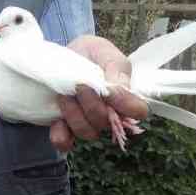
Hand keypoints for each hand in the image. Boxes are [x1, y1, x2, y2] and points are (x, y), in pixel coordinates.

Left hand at [49, 35, 147, 151]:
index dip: (125, 106)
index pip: (138, 112)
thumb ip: (116, 69)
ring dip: (73, 113)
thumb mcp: (104, 52)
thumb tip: (121, 92)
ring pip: (86, 132)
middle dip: (91, 103)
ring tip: (64, 95)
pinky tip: (57, 121)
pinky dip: (61, 135)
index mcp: (124, 97)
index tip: (108, 91)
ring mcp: (87, 123)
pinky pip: (65, 142)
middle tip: (79, 85)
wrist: (62, 55)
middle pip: (105, 123)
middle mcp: (108, 115)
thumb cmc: (89, 53)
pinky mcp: (66, 128)